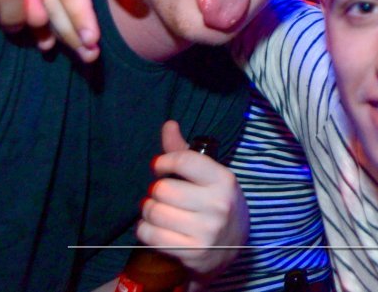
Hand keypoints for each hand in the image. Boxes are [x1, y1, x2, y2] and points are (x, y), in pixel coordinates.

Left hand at [138, 121, 247, 277]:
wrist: (233, 247)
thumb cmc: (216, 204)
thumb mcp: (209, 177)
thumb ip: (185, 152)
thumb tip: (168, 125)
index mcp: (224, 180)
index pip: (183, 160)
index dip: (164, 162)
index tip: (160, 166)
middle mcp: (217, 205)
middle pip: (163, 188)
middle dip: (156, 190)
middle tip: (161, 195)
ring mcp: (205, 230)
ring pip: (153, 211)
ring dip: (148, 210)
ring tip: (157, 211)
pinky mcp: (191, 252)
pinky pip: (150, 234)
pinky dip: (145, 229)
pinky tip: (155, 227)